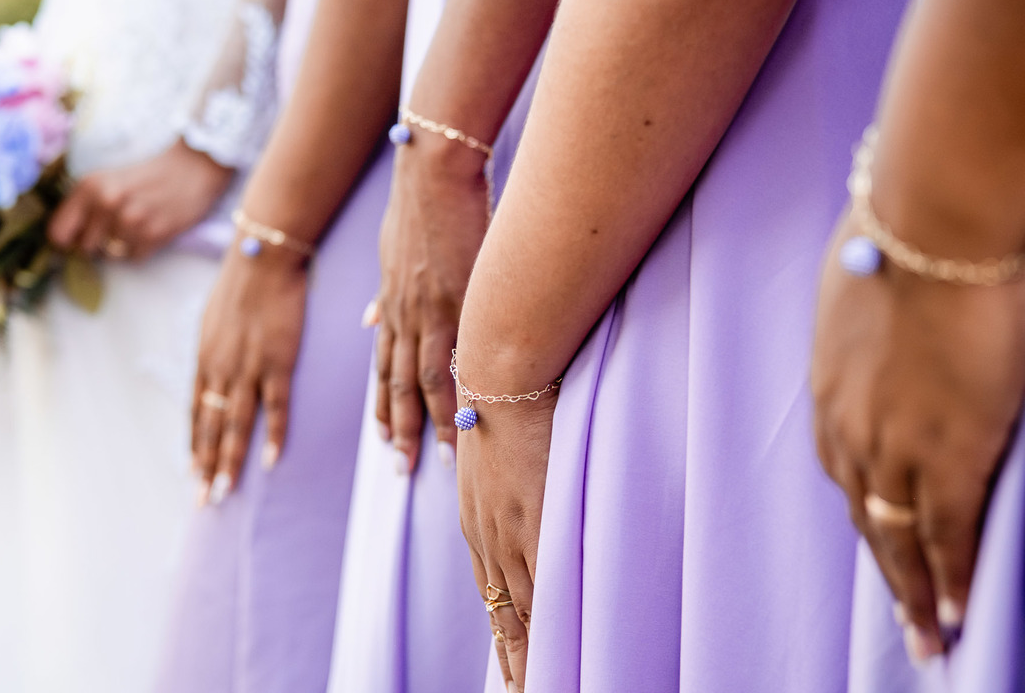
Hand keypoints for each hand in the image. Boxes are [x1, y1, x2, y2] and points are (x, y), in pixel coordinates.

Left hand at [48, 138, 233, 260]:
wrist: (191, 170)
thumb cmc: (146, 176)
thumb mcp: (107, 180)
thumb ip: (84, 205)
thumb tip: (66, 241)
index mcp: (90, 187)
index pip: (58, 234)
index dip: (66, 239)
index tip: (77, 237)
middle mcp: (107, 203)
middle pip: (85, 248)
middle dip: (98, 242)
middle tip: (116, 226)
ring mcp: (131, 221)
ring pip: (110, 255)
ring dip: (121, 245)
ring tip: (136, 224)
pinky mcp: (153, 235)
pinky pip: (133, 258)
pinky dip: (140, 249)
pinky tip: (150, 229)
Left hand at [191, 241, 307, 503]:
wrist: (262, 257)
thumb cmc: (242, 282)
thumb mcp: (215, 317)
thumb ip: (215, 346)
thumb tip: (215, 364)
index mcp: (204, 358)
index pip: (195, 411)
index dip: (193, 444)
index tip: (192, 473)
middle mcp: (220, 369)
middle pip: (209, 426)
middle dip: (205, 466)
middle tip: (202, 500)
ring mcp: (247, 368)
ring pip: (235, 425)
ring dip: (229, 462)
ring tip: (224, 492)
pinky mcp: (277, 363)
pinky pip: (274, 407)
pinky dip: (271, 435)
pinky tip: (270, 461)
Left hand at [374, 133, 488, 473]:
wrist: (433, 172)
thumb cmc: (417, 207)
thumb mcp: (387, 253)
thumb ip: (381, 292)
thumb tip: (369, 320)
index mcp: (390, 304)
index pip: (384, 366)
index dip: (384, 405)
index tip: (383, 438)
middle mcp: (403, 314)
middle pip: (398, 383)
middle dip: (397, 428)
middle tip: (401, 469)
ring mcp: (429, 310)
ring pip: (424, 380)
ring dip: (429, 422)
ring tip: (437, 458)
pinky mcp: (457, 299)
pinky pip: (456, 356)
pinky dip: (459, 391)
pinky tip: (469, 416)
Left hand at [457, 387, 555, 692]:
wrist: (502, 374)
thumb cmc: (507, 402)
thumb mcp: (495, 452)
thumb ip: (507, 479)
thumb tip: (521, 480)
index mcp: (477, 523)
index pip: (492, 594)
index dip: (504, 632)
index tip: (511, 664)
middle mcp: (487, 538)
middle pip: (502, 616)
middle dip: (514, 661)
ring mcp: (511, 536)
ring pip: (523, 615)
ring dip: (533, 658)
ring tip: (539, 692)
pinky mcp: (536, 525)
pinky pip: (545, 592)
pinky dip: (551, 630)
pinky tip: (558, 657)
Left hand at [812, 213, 1024, 660]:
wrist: (929, 225)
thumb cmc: (900, 238)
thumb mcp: (862, 293)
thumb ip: (869, 330)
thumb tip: (887, 327)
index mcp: (829, 391)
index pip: (843, 468)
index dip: (865, 509)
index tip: (879, 540)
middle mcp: (849, 427)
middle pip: (864, 515)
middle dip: (887, 571)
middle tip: (907, 620)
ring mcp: (894, 444)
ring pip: (898, 537)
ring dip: (916, 589)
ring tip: (931, 635)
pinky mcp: (945, 451)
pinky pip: (945, 533)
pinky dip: (950, 577)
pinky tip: (956, 612)